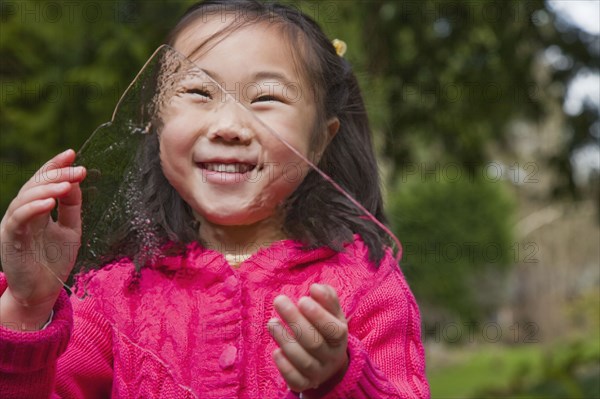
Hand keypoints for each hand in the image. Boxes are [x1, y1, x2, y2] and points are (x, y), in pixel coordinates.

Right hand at [0, 149, 85, 328]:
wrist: (42, 292)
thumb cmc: (55, 260)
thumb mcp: (70, 228)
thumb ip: (71, 206)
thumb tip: (75, 180)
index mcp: (37, 209)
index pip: (44, 180)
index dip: (55, 165)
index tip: (72, 153)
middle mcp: (23, 213)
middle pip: (35, 184)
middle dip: (57, 174)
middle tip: (78, 169)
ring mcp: (15, 225)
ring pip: (26, 198)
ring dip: (47, 188)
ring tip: (67, 183)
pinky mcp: (10, 239)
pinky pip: (19, 219)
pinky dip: (33, 208)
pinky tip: (48, 202)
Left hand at [268, 284, 348, 394]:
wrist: (329, 361)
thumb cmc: (326, 328)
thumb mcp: (332, 312)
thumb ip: (327, 297)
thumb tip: (316, 288)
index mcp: (340, 337)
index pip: (333, 329)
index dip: (318, 315)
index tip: (302, 299)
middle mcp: (331, 357)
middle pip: (314, 343)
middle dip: (295, 320)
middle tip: (279, 300)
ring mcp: (319, 372)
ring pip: (303, 361)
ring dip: (285, 340)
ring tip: (272, 322)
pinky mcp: (304, 383)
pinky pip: (296, 380)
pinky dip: (284, 367)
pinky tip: (275, 352)